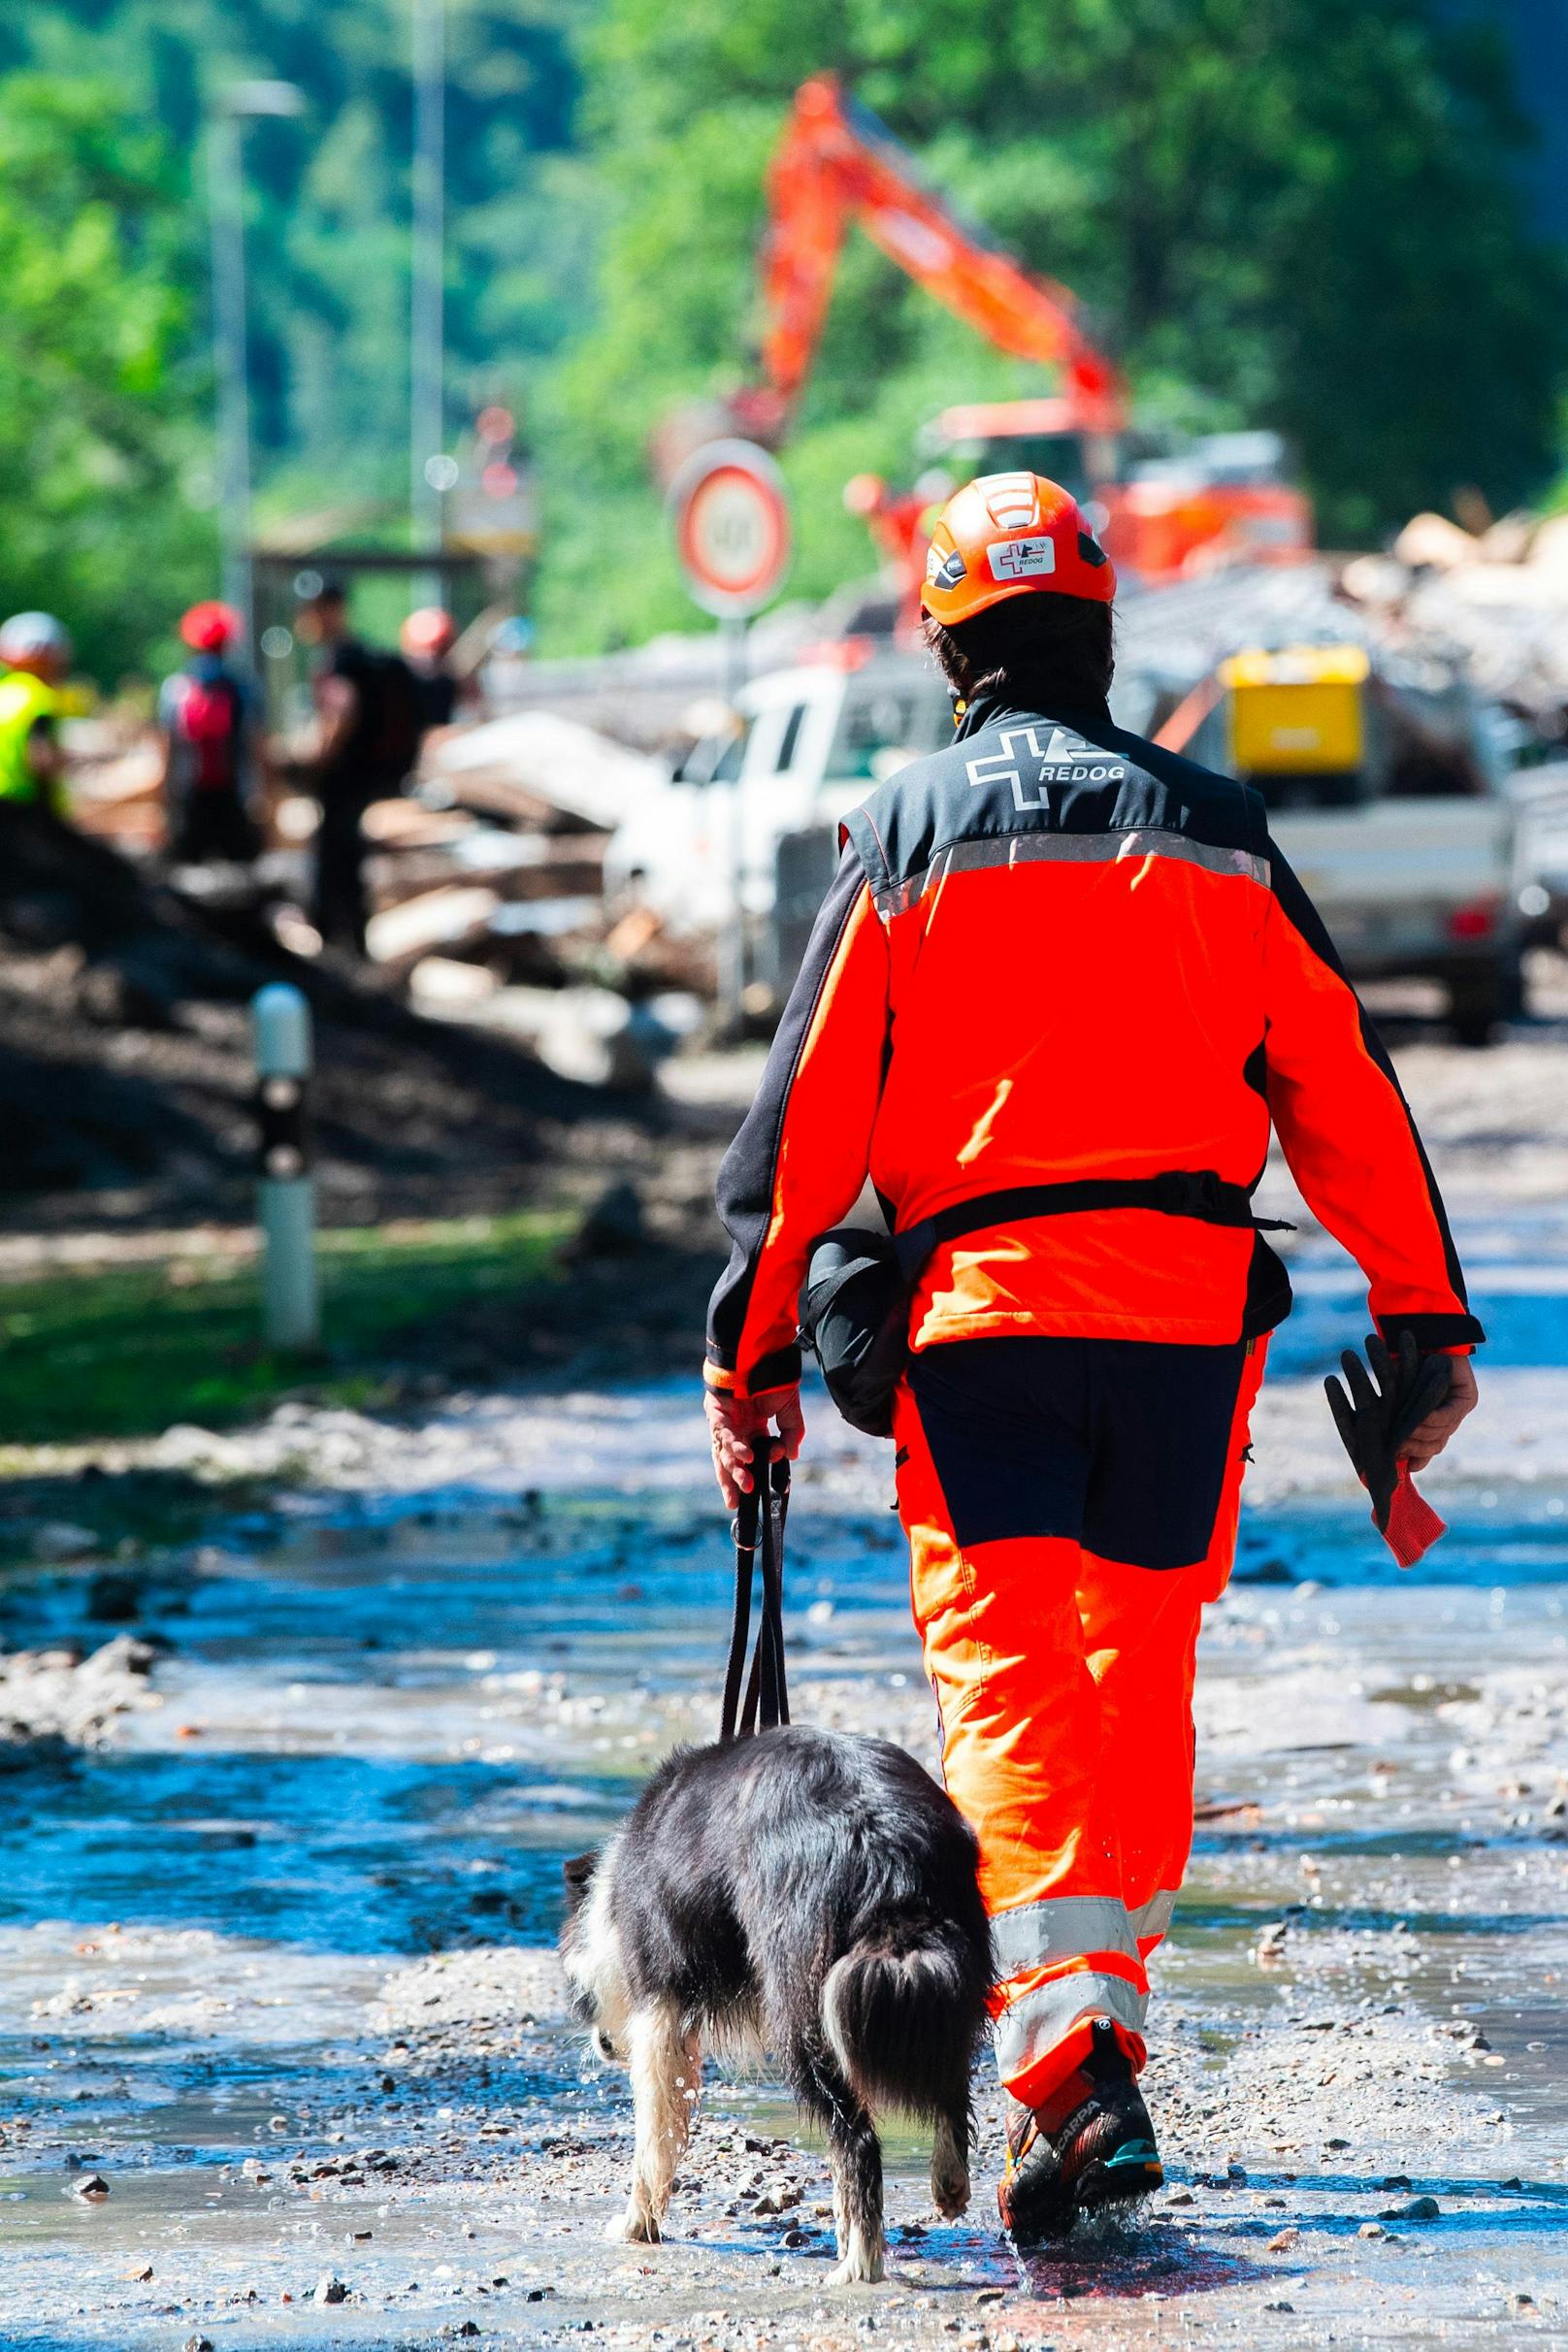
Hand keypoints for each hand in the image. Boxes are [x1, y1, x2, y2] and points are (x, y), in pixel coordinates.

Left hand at [704, 1384, 804, 1508]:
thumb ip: (792, 1432)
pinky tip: (748, 1457)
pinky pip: (725, 1433)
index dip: (758, 1473)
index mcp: (751, 1428)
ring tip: (747, 1485)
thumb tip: (791, 1456)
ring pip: (724, 1452)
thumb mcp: (789, 1409)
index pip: (751, 1458)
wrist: (760, 1348)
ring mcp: (725, 1419)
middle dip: (733, 1482)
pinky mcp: (717, 1410)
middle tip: (739, 1503)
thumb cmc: (772, 1374)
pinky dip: (736, 1446)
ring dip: (735, 1469)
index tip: (768, 1487)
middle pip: (729, 1461)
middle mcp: (735, 1427)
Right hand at [1400, 1353, 1477, 1471]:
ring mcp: (1460, 1409)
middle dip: (1416, 1448)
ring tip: (1404, 1431)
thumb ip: (1397, 1422)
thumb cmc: (1404, 1367)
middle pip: (1436, 1444)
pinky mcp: (1468, 1398)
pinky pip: (1449, 1416)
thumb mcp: (1396, 1399)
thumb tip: (1398, 1459)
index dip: (1417, 1457)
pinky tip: (1421, 1418)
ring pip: (1442, 1432)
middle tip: (1397, 1445)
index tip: (1400, 1462)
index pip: (1430, 1449)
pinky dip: (1434, 1419)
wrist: (1422, 1339)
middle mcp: (1449, 1418)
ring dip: (1421, 1433)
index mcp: (1434, 1421)